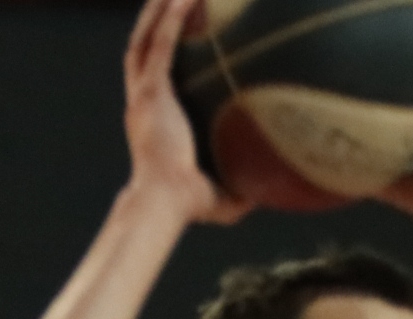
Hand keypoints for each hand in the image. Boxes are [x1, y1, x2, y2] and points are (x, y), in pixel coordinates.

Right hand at [124, 0, 249, 224]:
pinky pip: (162, 45)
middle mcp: (142, 101)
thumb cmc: (186, 205)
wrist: (164, 202)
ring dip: (158, 10)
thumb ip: (240, 188)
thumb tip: (270, 192)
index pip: (152, 76)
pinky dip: (171, 20)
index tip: (175, 34)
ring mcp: (144, 94)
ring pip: (146, 38)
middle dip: (154, 19)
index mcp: (152, 119)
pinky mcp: (152, 92)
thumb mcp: (221, 196)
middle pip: (143, 47)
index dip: (159, 52)